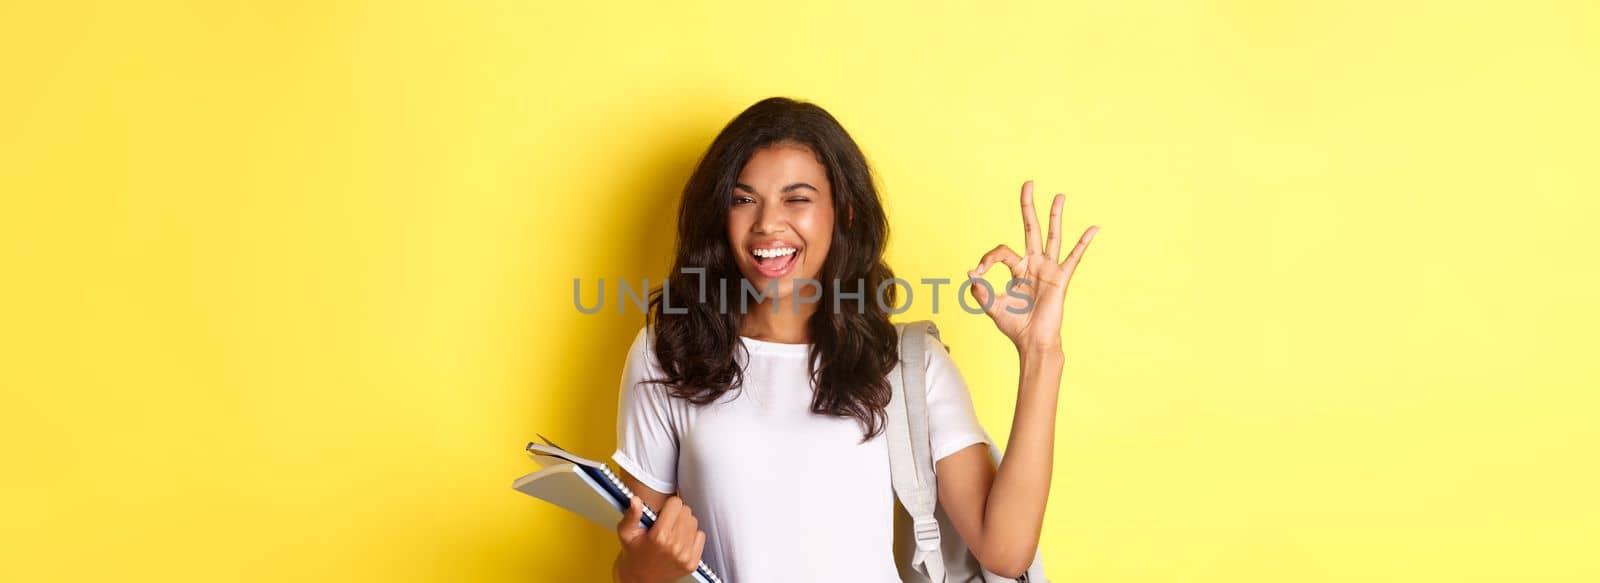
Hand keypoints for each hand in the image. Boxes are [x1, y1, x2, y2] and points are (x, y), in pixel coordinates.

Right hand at [615, 495, 705, 582]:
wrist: (641, 579)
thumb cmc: (634, 554)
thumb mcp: (626, 533)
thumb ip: (631, 515)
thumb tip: (635, 500)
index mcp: (659, 536)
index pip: (676, 503)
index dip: (668, 506)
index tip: (662, 513)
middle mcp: (674, 546)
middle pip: (686, 511)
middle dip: (676, 514)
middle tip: (666, 523)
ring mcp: (685, 556)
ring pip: (694, 522)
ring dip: (684, 524)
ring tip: (672, 532)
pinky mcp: (693, 563)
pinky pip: (701, 536)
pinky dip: (692, 536)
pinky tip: (680, 541)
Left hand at [966, 180, 1097, 354]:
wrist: (1031, 342)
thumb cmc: (1014, 326)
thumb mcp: (992, 307)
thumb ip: (980, 291)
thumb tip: (970, 273)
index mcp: (1018, 269)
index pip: (1001, 251)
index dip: (986, 259)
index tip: (976, 273)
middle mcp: (1034, 264)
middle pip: (1031, 228)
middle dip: (1028, 206)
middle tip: (1028, 183)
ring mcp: (1048, 269)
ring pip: (1052, 236)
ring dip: (1055, 215)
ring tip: (1060, 195)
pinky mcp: (1060, 279)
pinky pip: (1073, 258)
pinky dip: (1084, 242)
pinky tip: (1094, 228)